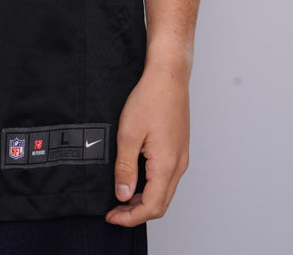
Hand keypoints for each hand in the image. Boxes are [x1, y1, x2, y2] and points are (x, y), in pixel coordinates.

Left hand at [105, 63, 189, 227]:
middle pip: (160, 204)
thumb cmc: (150, 98)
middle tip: (114, 211)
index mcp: (167, 165)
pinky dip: (151, 186)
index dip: (130, 217)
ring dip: (143, 200)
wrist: (168, 76)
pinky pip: (167, 178)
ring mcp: (180, 157)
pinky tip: (135, 177)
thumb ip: (125, 168)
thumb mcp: (128, 134)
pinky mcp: (178, 149)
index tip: (112, 216)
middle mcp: (178, 165)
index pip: (152, 207)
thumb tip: (123, 195)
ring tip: (121, 195)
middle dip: (136, 213)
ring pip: (164, 192)